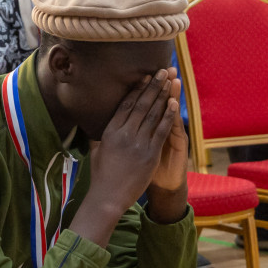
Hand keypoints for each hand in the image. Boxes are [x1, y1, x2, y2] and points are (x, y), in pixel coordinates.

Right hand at [83, 70, 180, 221]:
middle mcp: (124, 134)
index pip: (126, 105)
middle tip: (163, 71)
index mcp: (110, 131)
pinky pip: (162, 130)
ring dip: (163, 95)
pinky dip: (169, 115)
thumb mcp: (97, 149)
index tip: (145, 77)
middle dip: (154, 86)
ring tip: (171, 81)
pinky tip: (175, 103)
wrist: (108, 196)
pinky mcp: (150, 153)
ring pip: (154, 114)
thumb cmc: (101, 175)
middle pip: (142, 104)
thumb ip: (98, 134)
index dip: (137, 89)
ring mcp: (138, 143)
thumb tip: (92, 121)